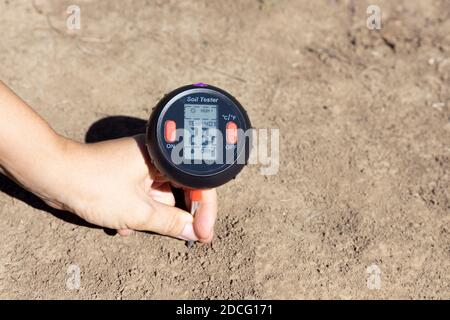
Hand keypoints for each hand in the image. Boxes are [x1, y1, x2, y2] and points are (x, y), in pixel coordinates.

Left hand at [39, 135, 217, 241]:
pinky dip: (137, 210)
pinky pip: (144, 197)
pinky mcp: (127, 175)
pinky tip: (121, 221)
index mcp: (164, 155)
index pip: (198, 182)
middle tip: (181, 234)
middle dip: (175, 214)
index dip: (204, 209)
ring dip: (151, 215)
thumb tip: (192, 231)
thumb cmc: (93, 183)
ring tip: (133, 223)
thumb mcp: (138, 211)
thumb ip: (171, 223)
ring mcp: (140, 166)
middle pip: (181, 190)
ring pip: (161, 196)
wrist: (55, 176)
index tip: (203, 232)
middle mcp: (155, 157)